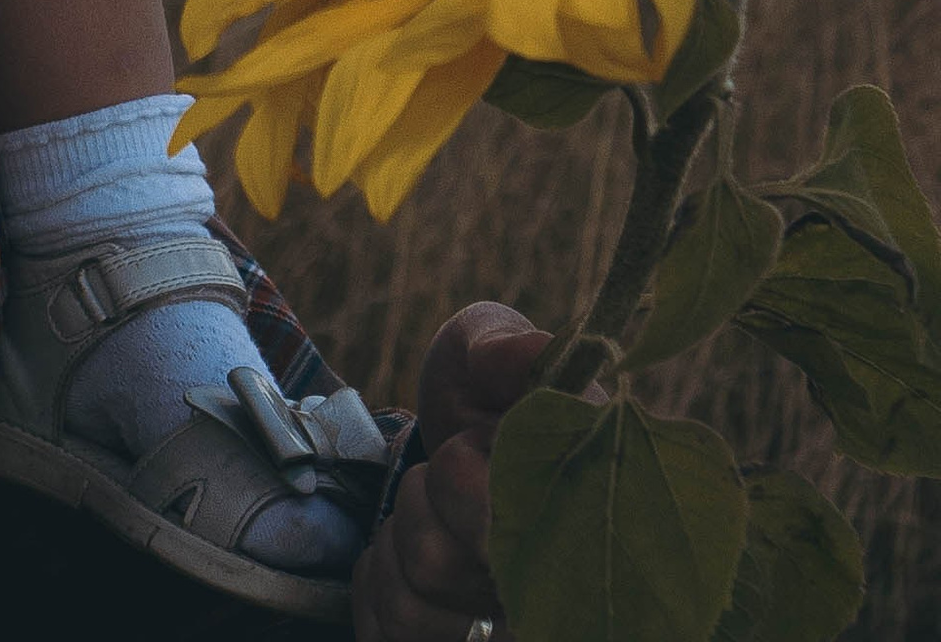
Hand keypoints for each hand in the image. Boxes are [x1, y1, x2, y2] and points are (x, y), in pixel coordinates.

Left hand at [352, 303, 548, 641]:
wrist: (457, 457)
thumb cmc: (484, 403)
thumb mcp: (487, 356)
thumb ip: (503, 347)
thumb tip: (523, 354)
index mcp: (579, 517)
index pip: (491, 514)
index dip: (460, 470)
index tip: (471, 441)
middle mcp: (557, 597)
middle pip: (438, 564)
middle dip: (420, 508)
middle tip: (443, 482)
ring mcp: (511, 635)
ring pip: (410, 605)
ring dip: (396, 548)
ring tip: (432, 523)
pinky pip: (387, 635)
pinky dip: (379, 586)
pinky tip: (411, 565)